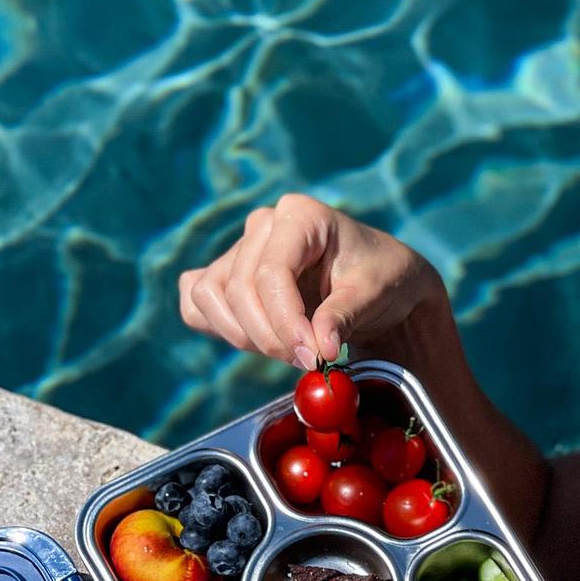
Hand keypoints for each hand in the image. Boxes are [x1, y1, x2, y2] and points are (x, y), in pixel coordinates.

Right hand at [177, 194, 439, 366]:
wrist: (380, 285)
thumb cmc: (381, 279)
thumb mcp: (374, 294)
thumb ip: (343, 317)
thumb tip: (319, 349)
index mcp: (300, 216)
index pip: (271, 272)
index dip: (285, 322)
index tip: (312, 358)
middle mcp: (263, 224)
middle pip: (239, 289)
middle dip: (270, 337)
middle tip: (308, 364)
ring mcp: (241, 248)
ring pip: (211, 296)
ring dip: (244, 337)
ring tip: (289, 353)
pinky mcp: (227, 275)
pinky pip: (198, 301)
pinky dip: (218, 327)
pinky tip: (255, 341)